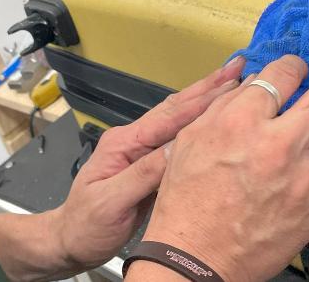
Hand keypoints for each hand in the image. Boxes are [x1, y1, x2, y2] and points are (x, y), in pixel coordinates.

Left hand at [52, 56, 245, 270]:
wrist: (71, 240)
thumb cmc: (85, 224)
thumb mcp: (111, 202)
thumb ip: (142, 175)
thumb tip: (176, 151)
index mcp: (124, 143)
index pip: (168, 118)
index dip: (201, 101)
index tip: (230, 85)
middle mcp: (134, 140)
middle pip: (176, 108)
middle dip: (208, 87)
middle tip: (237, 67)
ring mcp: (142, 150)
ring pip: (178, 118)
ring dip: (205, 99)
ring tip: (232, 82)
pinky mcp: (150, 164)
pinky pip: (179, 139)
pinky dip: (200, 123)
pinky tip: (216, 118)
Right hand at [135, 55, 308, 281]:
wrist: (197, 257)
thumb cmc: (187, 194)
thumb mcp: (192, 136)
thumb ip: (227, 104)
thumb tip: (256, 80)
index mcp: (242, 121)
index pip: (285, 72)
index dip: (293, 64)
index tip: (294, 68)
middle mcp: (279, 145)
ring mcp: (304, 179)